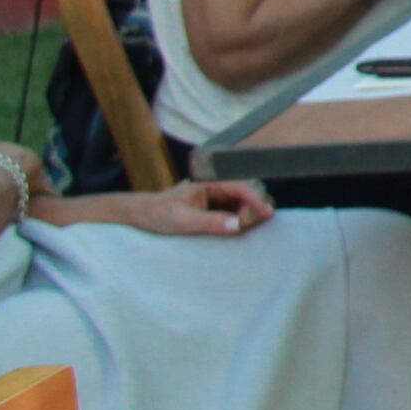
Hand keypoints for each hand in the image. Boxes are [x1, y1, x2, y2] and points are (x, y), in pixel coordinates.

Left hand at [119, 179, 273, 236]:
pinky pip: (239, 209)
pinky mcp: (218, 205)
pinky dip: (243, 218)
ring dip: (250, 214)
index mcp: (210, 181)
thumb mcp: (182, 221)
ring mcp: (219, 195)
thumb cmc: (158, 215)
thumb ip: (210, 222)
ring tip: (241, 228)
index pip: (242, 186)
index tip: (268, 214)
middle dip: (254, 207)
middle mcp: (217, 185)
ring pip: (246, 201)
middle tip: (246, 226)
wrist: (142, 215)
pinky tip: (238, 227)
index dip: (257, 200)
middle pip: (249, 192)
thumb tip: (238, 225)